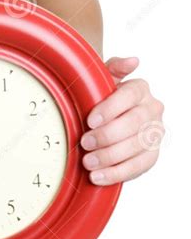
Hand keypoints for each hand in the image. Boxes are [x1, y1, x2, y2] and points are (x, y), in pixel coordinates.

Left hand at [80, 56, 164, 184]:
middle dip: (106, 136)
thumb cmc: (101, 99)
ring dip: (110, 157)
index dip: (110, 109)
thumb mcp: (102, 80)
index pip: (130, 96)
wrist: (106, 121)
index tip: (90, 120)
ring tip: (88, 162)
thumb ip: (114, 68)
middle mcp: (152, 110)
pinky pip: (138, 167)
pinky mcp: (152, 155)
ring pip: (136, 147)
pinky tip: (98, 177)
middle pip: (133, 124)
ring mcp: (154, 133)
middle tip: (85, 143)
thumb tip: (133, 61)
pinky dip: (116, 174)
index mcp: (140, 89)